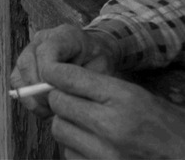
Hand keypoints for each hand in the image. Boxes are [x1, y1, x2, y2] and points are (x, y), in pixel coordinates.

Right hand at [10, 24, 115, 117]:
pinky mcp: (25, 63)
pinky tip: (44, 107)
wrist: (95, 53)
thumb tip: (58, 94)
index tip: (57, 92)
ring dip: (31, 96)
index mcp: (65, 35)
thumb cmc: (99, 62)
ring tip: (49, 109)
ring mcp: (31, 49)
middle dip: (36, 89)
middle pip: (26, 62)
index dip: (47, 74)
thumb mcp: (102, 69)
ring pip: (18, 74)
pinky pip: (17, 82)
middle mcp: (43, 39)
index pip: (45, 52)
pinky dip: (28, 98)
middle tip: (52, 106)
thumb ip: (82, 80)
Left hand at [45, 64, 184, 158]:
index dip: (55, 73)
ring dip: (66, 123)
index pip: (69, 78)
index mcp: (125, 99)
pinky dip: (74, 145)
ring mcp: (104, 154)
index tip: (52, 73)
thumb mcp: (139, 97)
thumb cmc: (167, 127)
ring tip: (84, 122)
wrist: (184, 158)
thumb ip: (101, 87)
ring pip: (59, 128)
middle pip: (58, 103)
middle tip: (72, 99)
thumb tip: (60, 78)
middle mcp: (112, 126)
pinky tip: (92, 143)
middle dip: (61, 98)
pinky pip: (68, 152)